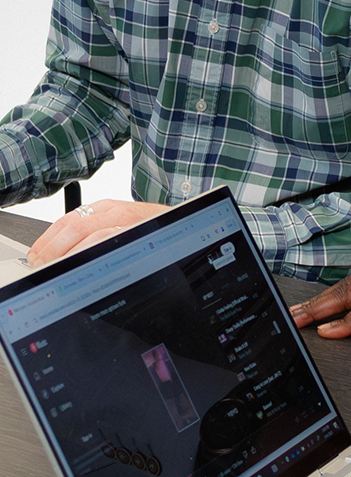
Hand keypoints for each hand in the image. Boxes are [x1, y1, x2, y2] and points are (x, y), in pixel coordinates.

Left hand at [27, 198, 170, 265]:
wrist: (187, 223)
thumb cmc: (152, 228)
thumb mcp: (121, 223)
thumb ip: (95, 231)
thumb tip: (62, 254)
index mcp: (107, 206)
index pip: (67, 219)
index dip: (47, 239)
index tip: (36, 255)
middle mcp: (116, 211)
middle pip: (74, 226)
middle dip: (52, 249)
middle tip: (41, 266)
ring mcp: (128, 222)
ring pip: (89, 233)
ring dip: (68, 253)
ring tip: (56, 269)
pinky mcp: (139, 234)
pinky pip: (109, 243)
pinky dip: (91, 255)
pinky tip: (83, 268)